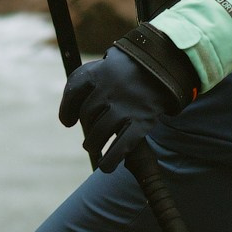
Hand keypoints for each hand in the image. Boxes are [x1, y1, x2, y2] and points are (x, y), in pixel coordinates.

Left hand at [59, 25, 197, 170]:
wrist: (164, 66)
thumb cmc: (127, 71)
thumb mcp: (103, 67)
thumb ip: (81, 85)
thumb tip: (67, 121)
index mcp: (98, 73)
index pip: (73, 93)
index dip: (67, 110)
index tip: (68, 122)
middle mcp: (109, 89)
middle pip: (87, 115)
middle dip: (87, 127)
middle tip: (91, 133)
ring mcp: (126, 106)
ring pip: (99, 133)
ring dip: (93, 144)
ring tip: (93, 147)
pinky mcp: (142, 120)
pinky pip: (122, 145)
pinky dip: (111, 159)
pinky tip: (106, 166)